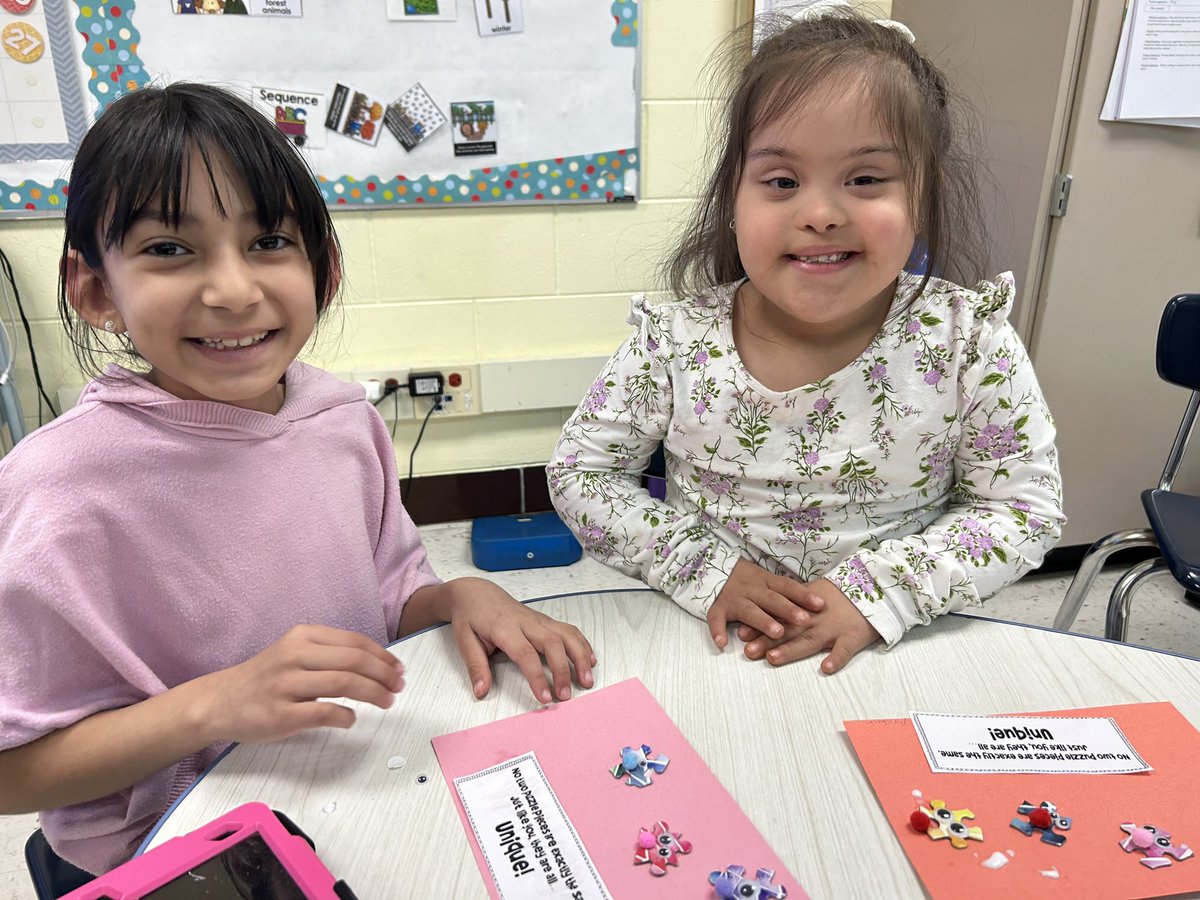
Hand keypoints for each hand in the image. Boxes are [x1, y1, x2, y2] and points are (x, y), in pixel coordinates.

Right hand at [197, 624, 405, 743]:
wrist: (219, 702)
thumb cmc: (265, 679)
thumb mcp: (294, 653)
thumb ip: (329, 654)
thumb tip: (376, 665)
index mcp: (302, 637)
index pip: (354, 642)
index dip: (383, 656)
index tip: (398, 669)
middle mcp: (294, 656)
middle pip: (354, 661)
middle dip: (384, 674)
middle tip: (399, 687)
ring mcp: (285, 685)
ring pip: (343, 683)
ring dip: (373, 693)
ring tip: (387, 702)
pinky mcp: (280, 714)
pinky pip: (324, 713)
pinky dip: (345, 716)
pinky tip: (351, 719)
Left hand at [441, 578, 595, 702]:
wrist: (476, 593)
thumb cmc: (470, 617)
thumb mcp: (464, 641)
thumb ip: (476, 667)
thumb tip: (481, 692)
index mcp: (504, 628)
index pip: (525, 654)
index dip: (537, 676)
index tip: (545, 697)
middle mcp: (526, 622)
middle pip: (552, 643)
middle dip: (563, 670)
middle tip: (566, 695)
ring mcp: (539, 620)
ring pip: (566, 634)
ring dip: (580, 657)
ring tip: (587, 680)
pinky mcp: (545, 620)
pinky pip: (568, 630)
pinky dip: (582, 644)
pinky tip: (590, 660)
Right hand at [706, 559, 825, 648]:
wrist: (715, 568)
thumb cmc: (749, 581)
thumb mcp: (768, 581)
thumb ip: (787, 593)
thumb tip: (819, 605)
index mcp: (766, 581)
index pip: (787, 587)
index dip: (803, 595)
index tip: (821, 605)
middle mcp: (751, 589)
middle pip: (772, 599)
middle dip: (787, 610)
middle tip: (804, 620)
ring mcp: (734, 598)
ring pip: (749, 610)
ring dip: (762, 622)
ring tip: (777, 633)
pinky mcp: (718, 608)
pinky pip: (716, 619)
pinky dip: (717, 630)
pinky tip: (722, 644)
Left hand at [736, 578, 880, 672]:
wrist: (876, 589)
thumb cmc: (841, 594)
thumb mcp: (814, 593)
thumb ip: (793, 603)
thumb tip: (767, 610)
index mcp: (806, 608)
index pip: (779, 617)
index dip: (761, 625)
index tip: (741, 634)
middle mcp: (816, 619)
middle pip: (789, 631)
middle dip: (767, 641)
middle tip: (748, 651)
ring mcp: (834, 628)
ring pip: (810, 641)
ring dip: (791, 650)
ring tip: (773, 658)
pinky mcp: (853, 637)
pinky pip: (845, 650)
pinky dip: (836, 659)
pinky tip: (826, 668)